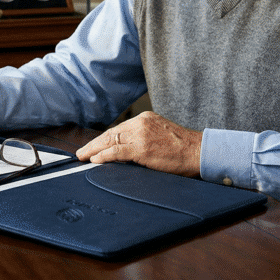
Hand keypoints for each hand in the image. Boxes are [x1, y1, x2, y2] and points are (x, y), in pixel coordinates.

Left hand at [76, 111, 201, 177]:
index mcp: (146, 118)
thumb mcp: (161, 136)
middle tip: (81, 152)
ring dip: (94, 150)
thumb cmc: (184, 148)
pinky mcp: (142, 148)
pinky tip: (95, 160)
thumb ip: (144, 139)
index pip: (119, 129)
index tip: (93, 146)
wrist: (199, 151)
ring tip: (83, 157)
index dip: (104, 139)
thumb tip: (126, 152)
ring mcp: (141, 134)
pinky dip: (103, 155)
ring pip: (110, 140)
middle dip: (94, 144)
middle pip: (111, 133)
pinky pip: (117, 151)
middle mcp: (141, 123)